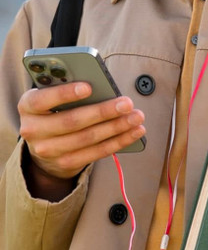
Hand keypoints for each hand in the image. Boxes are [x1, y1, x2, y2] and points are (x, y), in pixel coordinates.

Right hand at [18, 82, 144, 193]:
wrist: (45, 143)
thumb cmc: (55, 109)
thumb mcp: (52, 96)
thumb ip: (68, 88)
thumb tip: (101, 86)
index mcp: (28, 106)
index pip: (42, 99)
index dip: (65, 94)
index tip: (89, 87)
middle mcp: (33, 130)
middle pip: (72, 121)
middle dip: (103, 111)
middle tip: (127, 103)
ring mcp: (49, 150)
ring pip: (88, 138)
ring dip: (117, 127)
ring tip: (136, 117)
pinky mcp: (66, 163)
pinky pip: (97, 152)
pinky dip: (119, 141)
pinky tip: (135, 132)